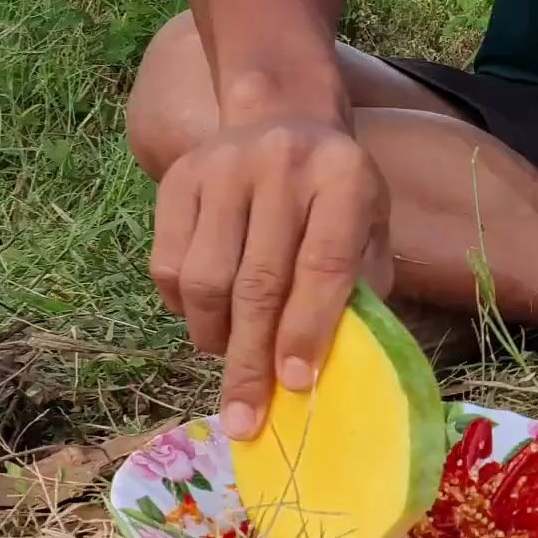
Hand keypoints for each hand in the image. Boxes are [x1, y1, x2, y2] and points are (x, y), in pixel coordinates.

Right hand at [149, 118, 391, 440]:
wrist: (282, 118)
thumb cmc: (334, 196)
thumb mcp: (369, 228)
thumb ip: (360, 289)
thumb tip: (329, 370)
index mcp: (344, 177)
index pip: (324, 265)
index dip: (308, 330)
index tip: (295, 386)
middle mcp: (282, 165)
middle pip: (259, 282)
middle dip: (251, 361)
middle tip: (245, 419)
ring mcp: (223, 166)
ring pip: (205, 279)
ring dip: (215, 337)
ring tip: (231, 357)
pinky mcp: (178, 177)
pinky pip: (168, 264)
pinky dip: (182, 307)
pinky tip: (207, 316)